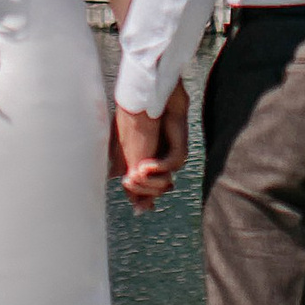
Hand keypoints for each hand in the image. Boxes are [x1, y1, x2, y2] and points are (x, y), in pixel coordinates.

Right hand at [113, 79, 189, 210]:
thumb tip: (131, 204)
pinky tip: (144, 166)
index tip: (132, 199)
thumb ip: (128, 177)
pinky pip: (170, 167)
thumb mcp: (125, 154)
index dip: (141, 199)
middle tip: (126, 180)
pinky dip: (157, 169)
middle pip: (155, 192)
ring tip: (135, 172)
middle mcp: (162, 167)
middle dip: (140, 190)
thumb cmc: (133, 122)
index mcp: (148, 168)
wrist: (146, 100)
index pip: (149, 194)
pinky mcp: (179, 150)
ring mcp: (171, 160)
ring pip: (164, 184)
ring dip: (148, 181)